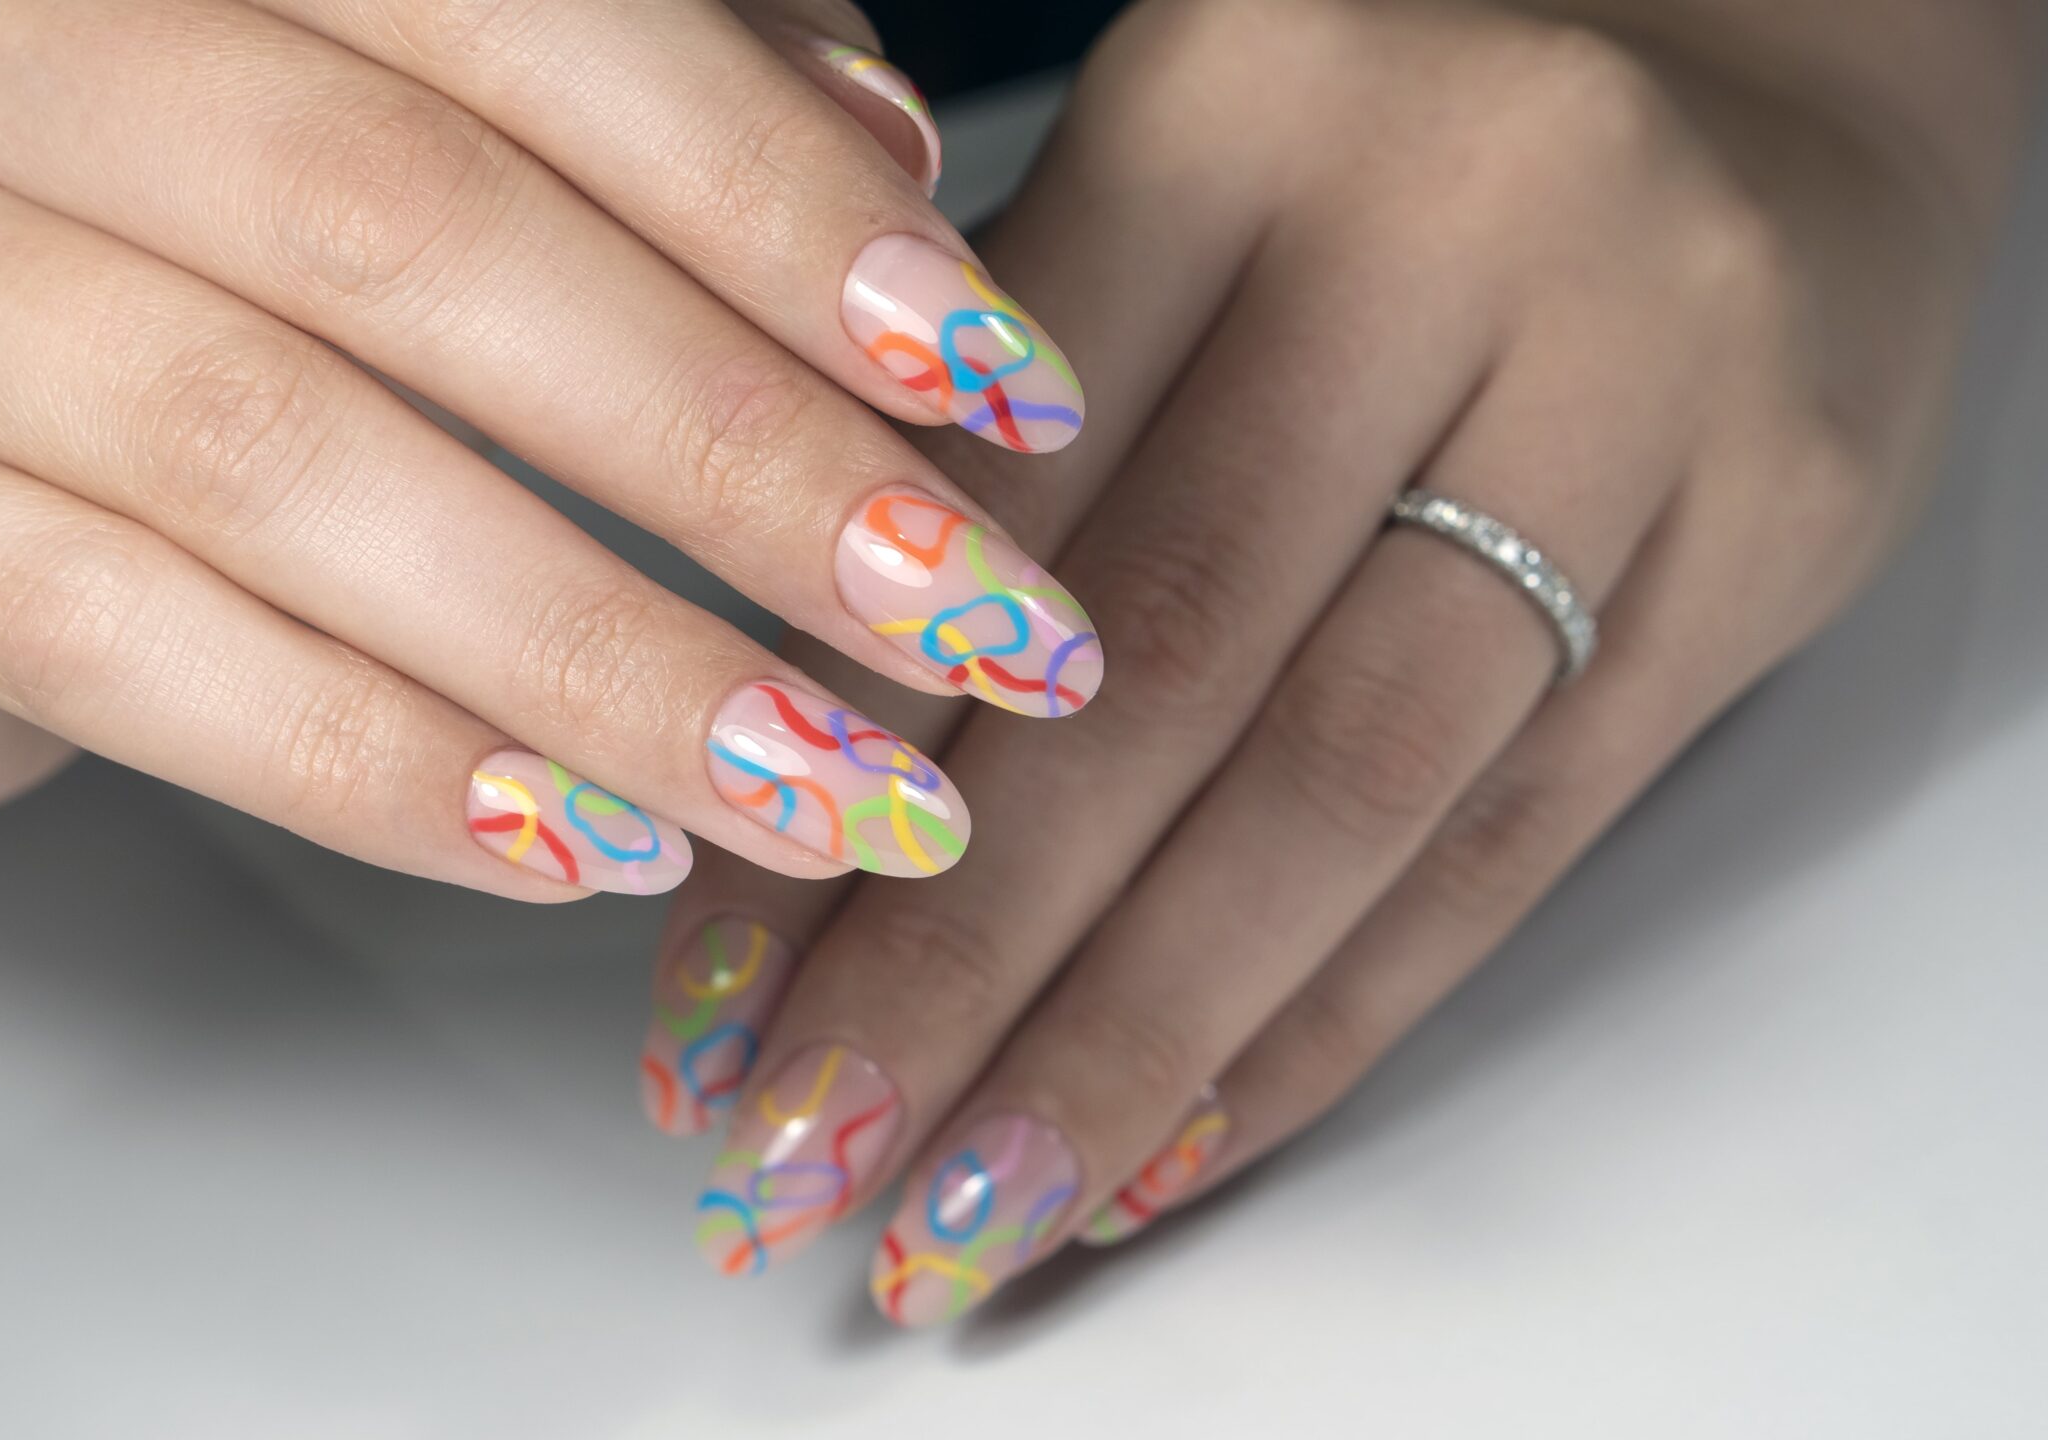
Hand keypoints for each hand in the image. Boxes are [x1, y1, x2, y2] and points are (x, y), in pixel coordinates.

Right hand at [0, 0, 1104, 897]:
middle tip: (967, 627)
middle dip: (733, 455)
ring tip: (820, 785)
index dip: (780, 205)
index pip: (523, 10)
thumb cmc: (195, 244)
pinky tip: (572, 845)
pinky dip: (373, 762)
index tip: (1003, 390)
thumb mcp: (426, 117)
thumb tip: (894, 168)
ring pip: (269, 460)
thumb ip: (656, 98)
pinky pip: (119, 648)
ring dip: (595, 650)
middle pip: (406, 232)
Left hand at [638, 0, 2026, 1320]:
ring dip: (1130, 1037)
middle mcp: (1452, 224)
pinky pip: (1517, 837)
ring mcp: (1642, 384)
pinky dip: (1330, 1014)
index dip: (830, 775)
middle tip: (799, 1149)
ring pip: (1341, 783)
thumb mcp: (1165, 206)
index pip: (984, 506)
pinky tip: (1177, 1134)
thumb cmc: (1395, 161)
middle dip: (952, 958)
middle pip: (1157, 670)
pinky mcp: (1770, 542)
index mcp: (1231, 106)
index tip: (705, 994)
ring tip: (968, 1200)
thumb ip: (998, 442)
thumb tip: (788, 782)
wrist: (1765, 87)